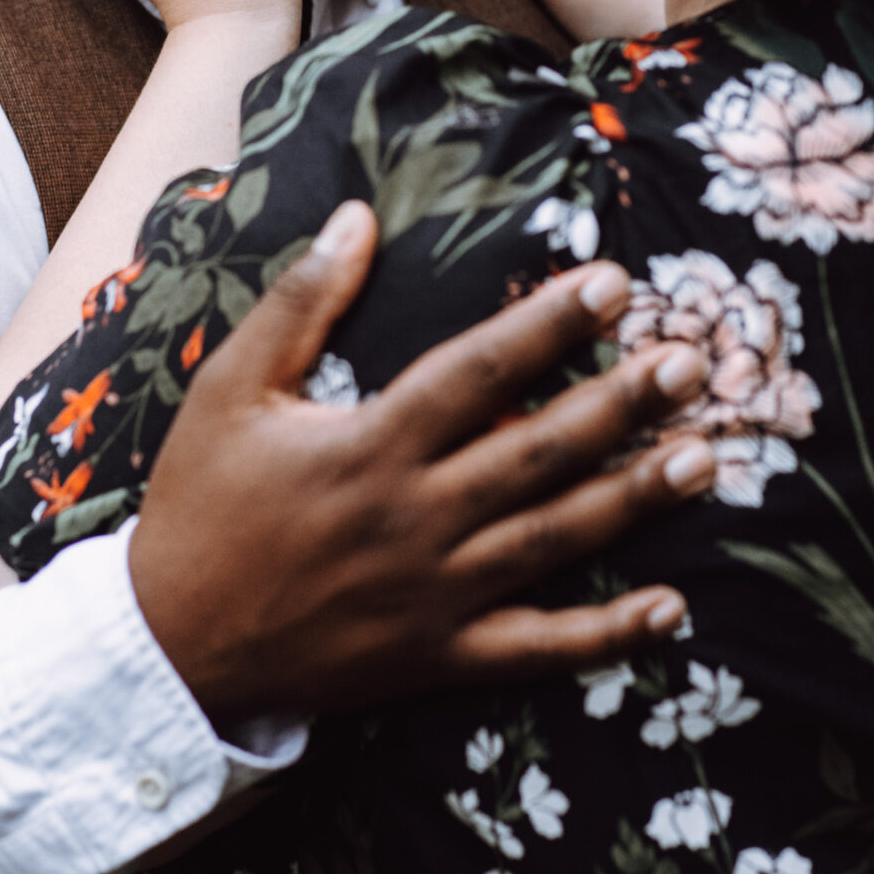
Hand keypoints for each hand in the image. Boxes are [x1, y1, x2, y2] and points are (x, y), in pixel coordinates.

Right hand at [129, 201, 716, 724]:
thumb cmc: (199, 505)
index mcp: (367, 446)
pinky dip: (607, 635)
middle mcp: (414, 519)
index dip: (547, 326)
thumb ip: (300, 303)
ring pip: (554, 541)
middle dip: (620, 404)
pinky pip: (538, 650)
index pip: (475, 373)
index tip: (612, 282)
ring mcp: (434, 595)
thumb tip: (356, 216)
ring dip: (633, 500)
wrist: (168, 646)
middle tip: (691, 361)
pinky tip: (673, 609)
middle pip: (536, 451)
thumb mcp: (229, 388)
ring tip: (704, 458)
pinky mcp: (440, 657)